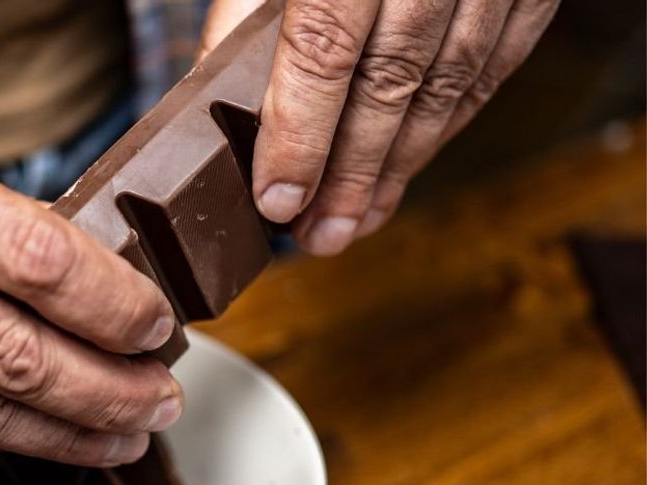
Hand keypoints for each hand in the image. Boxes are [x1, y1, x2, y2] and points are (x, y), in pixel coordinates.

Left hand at [201, 0, 559, 253]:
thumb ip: (247, 16)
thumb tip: (217, 106)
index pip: (325, 50)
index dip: (300, 135)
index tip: (278, 200)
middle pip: (392, 83)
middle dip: (350, 174)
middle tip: (320, 237)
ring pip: (450, 85)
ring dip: (401, 166)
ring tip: (357, 221)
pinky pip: (494, 66)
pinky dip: (450, 124)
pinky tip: (410, 165)